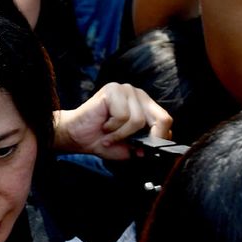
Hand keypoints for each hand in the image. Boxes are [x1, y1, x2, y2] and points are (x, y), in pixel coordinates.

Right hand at [54, 83, 172, 159]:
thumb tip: (157, 148)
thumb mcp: (129, 148)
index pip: (165, 120)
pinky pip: (123, 115)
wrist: (75, 136)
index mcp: (145, 106)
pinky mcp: (113, 90)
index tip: (146, 150)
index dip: (160, 137)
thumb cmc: (101, 140)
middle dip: (146, 137)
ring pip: (138, 120)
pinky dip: (113, 127)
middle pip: (160, 118)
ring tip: (110, 135)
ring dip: (122, 134)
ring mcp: (126, 90)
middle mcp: (138, 95)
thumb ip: (145, 147)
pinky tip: (104, 126)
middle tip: (130, 145)